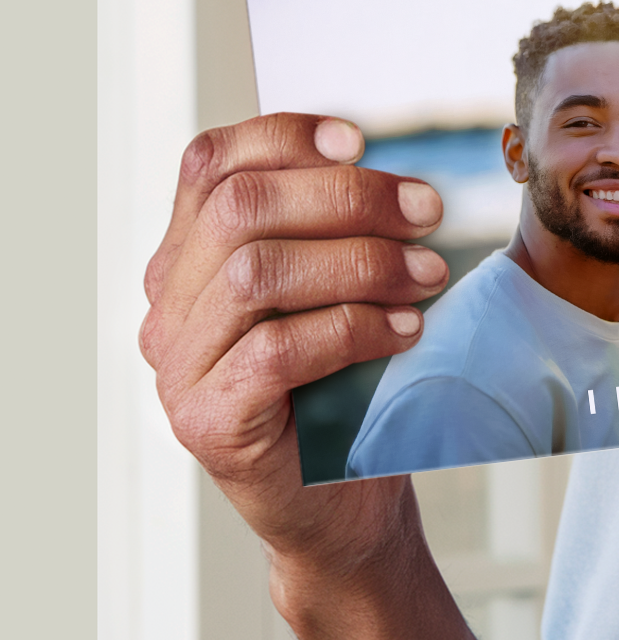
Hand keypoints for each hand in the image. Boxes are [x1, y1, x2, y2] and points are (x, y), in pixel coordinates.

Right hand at [139, 112, 449, 575]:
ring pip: (255, 273)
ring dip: (360, 263)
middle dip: (348, 197)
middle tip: (428, 211)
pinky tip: (405, 331)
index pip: (210, 164)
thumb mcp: (337, 293)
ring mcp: (178, 365)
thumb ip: (334, 235)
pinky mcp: (209, 420)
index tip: (362, 139)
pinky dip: (353, 328)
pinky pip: (275, 350)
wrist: (340, 502)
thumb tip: (397, 177)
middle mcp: (169, 305)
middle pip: (240, 209)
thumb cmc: (345, 389)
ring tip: (427, 275)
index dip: (284, 138)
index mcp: (189, 258)